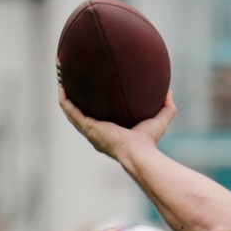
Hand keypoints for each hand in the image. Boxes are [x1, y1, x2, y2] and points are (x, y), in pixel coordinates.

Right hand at [57, 83, 175, 160]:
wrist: (138, 151)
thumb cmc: (149, 141)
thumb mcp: (160, 119)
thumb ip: (167, 107)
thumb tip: (169, 91)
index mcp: (110, 133)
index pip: (99, 119)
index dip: (94, 107)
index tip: (92, 94)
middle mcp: (96, 133)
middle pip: (81, 113)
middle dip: (74, 99)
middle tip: (71, 83)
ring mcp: (89, 130)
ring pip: (71, 111)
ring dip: (65, 95)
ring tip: (62, 79)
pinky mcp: (87, 126)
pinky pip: (70, 111)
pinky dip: (64, 99)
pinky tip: (61, 86)